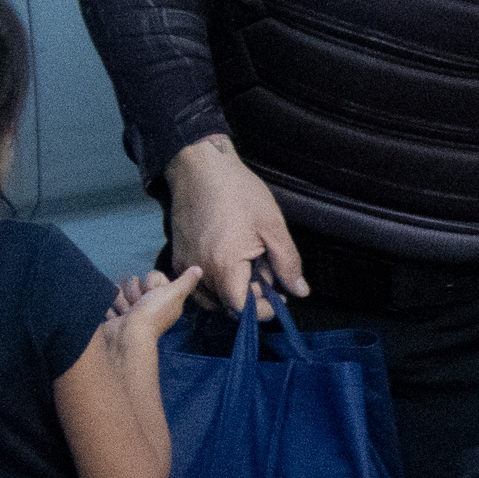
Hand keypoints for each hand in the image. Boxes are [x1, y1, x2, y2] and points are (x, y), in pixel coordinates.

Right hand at [103, 264, 206, 342]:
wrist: (128, 336)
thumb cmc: (153, 314)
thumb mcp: (175, 294)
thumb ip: (186, 281)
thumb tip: (199, 269)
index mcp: (164, 298)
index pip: (152, 276)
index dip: (151, 283)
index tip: (153, 294)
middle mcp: (148, 304)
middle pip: (135, 281)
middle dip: (134, 292)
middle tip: (139, 305)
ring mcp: (131, 310)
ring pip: (120, 290)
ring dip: (123, 301)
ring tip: (128, 313)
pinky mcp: (115, 316)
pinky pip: (108, 301)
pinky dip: (112, 309)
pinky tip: (119, 317)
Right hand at [167, 137, 303, 313]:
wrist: (200, 168)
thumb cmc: (238, 193)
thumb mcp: (273, 227)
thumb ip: (287, 263)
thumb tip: (300, 292)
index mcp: (223, 266)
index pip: (241, 308)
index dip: (262, 309)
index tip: (279, 299)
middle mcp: (200, 271)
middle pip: (227, 304)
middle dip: (251, 297)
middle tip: (268, 273)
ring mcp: (186, 265)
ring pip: (212, 297)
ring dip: (233, 291)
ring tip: (251, 265)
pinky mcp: (178, 257)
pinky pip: (199, 284)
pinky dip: (217, 282)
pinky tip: (232, 261)